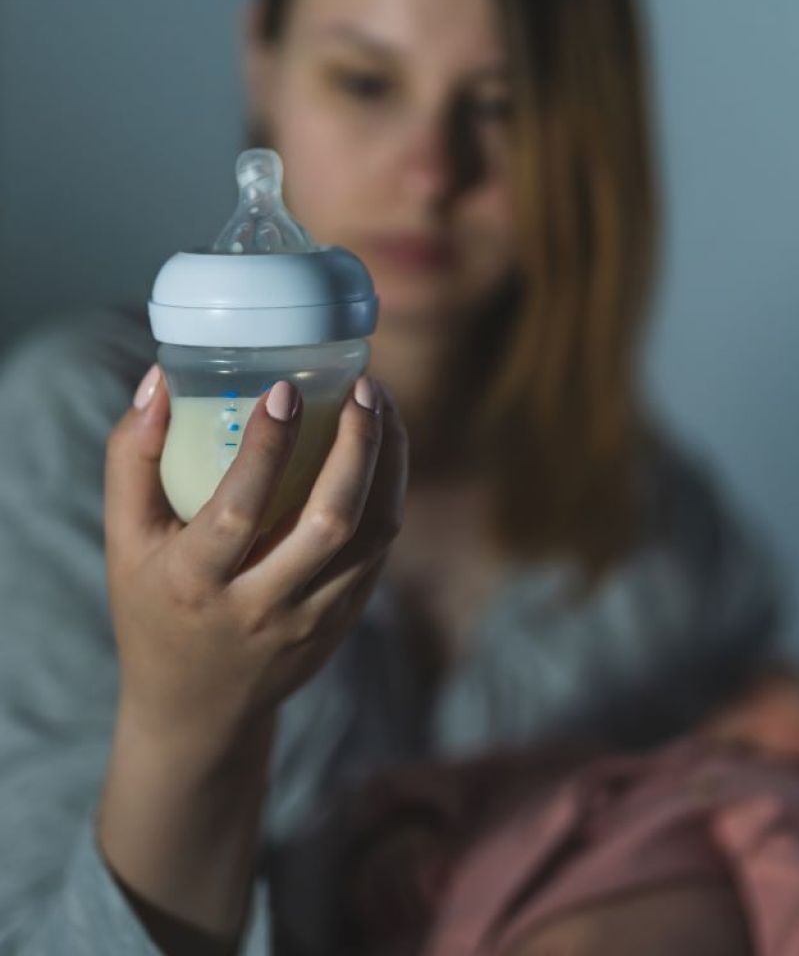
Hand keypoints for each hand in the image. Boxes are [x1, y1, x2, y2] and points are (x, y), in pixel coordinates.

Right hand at [104, 367, 406, 759]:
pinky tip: (383, 450)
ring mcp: (311, 620)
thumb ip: (133, 458)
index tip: (286, 389)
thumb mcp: (124, 541)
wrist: (198, 707)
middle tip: (365, 387)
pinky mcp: (343, 621)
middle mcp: (260, 607)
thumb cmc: (154, 607)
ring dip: (388, 464)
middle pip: (329, 521)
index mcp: (195, 584)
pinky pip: (378, 551)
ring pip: (371, 536)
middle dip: (357, 446)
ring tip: (383, 407)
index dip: (266, 447)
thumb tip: (161, 378)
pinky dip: (387, 494)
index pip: (239, 511)